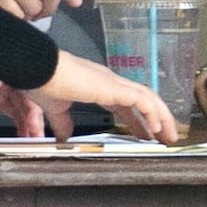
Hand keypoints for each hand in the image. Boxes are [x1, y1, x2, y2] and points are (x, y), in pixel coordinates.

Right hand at [0, 51, 181, 144]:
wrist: (38, 69)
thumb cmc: (43, 82)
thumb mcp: (56, 109)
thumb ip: (63, 123)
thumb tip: (64, 137)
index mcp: (98, 86)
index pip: (126, 103)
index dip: (137, 119)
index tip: (146, 134)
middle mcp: (110, 82)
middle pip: (143, 99)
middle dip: (157, 118)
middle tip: (165, 137)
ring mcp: (113, 83)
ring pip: (147, 98)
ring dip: (161, 117)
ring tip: (168, 135)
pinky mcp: (113, 87)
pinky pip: (141, 100)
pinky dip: (152, 113)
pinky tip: (156, 128)